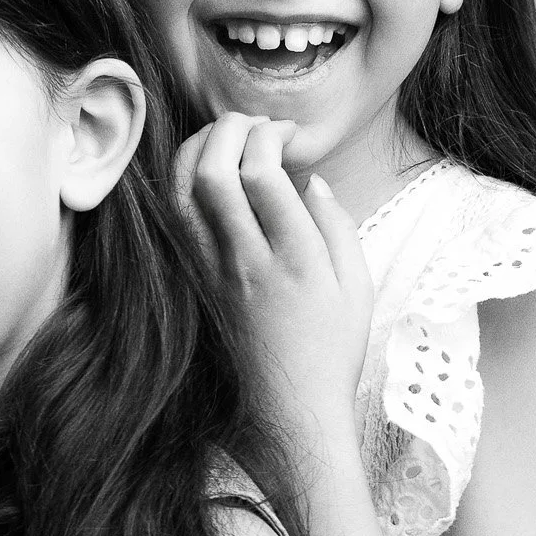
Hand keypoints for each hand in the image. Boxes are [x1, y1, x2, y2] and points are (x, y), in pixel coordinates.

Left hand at [174, 114, 373, 442]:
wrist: (291, 411)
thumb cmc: (333, 349)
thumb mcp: (357, 286)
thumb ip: (337, 225)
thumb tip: (309, 179)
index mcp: (295, 259)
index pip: (260, 173)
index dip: (269, 135)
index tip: (288, 133)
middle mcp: (246, 261)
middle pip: (213, 172)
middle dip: (229, 129)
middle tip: (255, 124)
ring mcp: (214, 272)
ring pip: (183, 192)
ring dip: (200, 149)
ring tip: (227, 138)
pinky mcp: (197, 282)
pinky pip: (178, 219)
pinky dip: (184, 181)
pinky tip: (205, 169)